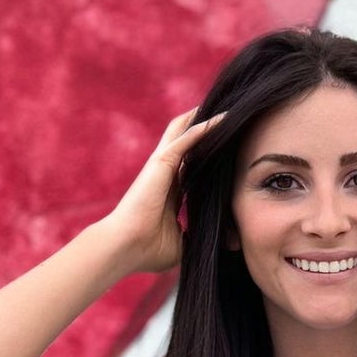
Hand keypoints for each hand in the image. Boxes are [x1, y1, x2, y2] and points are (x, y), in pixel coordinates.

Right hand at [103, 105, 228, 272]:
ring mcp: (162, 165)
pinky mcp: (161, 162)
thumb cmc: (147, 250)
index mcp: (170, 190)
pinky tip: (224, 118)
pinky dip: (204, 127)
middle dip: (205, 127)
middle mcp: (165, 173)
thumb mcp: (183, 244)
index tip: (229, 147)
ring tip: (228, 106)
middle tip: (230, 115)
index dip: (208, 154)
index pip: (193, 165)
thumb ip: (199, 238)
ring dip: (204, 117)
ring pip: (184, 130)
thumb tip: (225, 245)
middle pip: (187, 140)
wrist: (126, 247)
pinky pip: (186, 138)